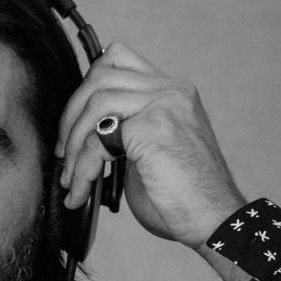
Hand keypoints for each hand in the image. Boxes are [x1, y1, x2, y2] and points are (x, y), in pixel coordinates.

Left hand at [54, 42, 246, 248]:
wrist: (215, 222)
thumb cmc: (185, 197)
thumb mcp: (154, 150)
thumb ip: (127, 129)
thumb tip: (83, 132)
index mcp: (173, 92)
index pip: (118, 58)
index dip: (87, 86)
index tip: (75, 123)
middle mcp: (171, 91)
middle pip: (101, 76)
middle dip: (71, 114)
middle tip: (65, 152)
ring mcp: (165, 105)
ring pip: (96, 103)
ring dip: (74, 144)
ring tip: (71, 176)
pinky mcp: (154, 128)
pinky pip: (98, 140)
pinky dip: (82, 169)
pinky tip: (81, 191)